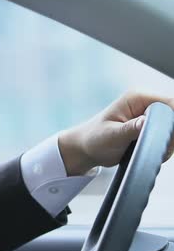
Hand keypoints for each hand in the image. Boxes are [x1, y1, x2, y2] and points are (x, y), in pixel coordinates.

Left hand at [59, 91, 173, 175]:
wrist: (86, 148)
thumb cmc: (94, 139)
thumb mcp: (112, 135)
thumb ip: (131, 128)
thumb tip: (148, 122)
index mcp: (136, 98)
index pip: (169, 103)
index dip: (173, 120)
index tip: (168, 138)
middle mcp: (145, 103)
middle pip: (173, 115)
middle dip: (170, 134)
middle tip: (161, 148)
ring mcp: (149, 115)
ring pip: (172, 127)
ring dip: (168, 142)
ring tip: (152, 151)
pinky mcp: (150, 126)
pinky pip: (167, 134)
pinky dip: (165, 145)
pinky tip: (153, 152)